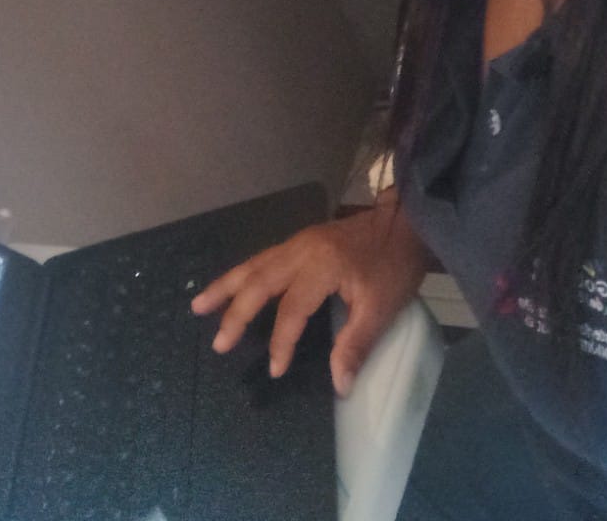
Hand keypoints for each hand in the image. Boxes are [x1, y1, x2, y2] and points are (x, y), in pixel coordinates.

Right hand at [189, 193, 432, 396]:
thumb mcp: (382, 308)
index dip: (281, 342)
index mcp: (321, 266)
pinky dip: (242, 274)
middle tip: (219, 343)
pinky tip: (233, 286)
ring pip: (253, 264)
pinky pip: (262, 258)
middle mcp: (300, 250)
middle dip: (235, 313)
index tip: (275, 369)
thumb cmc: (395, 266)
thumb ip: (356, 345)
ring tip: (199, 305)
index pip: (291, 310)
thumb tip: (339, 385)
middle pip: (259, 282)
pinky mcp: (300, 241)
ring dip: (226, 286)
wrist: (407, 222)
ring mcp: (298, 242)